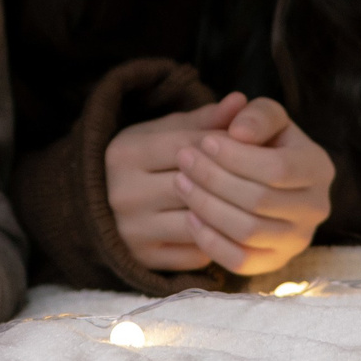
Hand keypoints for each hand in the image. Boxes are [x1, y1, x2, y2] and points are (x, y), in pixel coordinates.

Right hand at [103, 93, 252, 272]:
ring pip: (197, 221)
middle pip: (192, 185)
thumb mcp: (161, 132)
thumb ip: (202, 120)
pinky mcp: (144, 259)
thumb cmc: (141, 161)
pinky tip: (231, 226)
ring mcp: (133, 230)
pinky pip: (194, 253)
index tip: (250, 142)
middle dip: (231, 178)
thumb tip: (241, 100)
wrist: (98, 206)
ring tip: (250, 200)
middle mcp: (124, 194)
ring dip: (227, 211)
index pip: (186, 146)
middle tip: (261, 173)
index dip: (223, 144)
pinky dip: (216, 239)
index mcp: (125, 154)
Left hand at [173, 96, 334, 276]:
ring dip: (207, 207)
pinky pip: (240, 261)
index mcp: (318, 168)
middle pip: (259, 200)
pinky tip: (190, 217)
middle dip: (214, 178)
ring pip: (247, 232)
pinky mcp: (274, 262)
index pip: (277, 168)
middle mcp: (316, 209)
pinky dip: (211, 241)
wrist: (270, 177)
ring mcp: (297, 240)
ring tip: (181, 183)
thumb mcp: (268, 117)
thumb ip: (257, 116)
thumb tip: (239, 132)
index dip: (236, 156)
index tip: (204, 142)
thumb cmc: (267, 142)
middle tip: (184, 160)